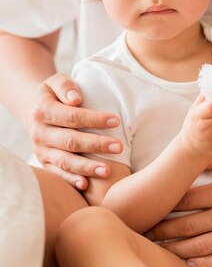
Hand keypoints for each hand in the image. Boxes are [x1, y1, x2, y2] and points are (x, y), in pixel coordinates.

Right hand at [31, 73, 121, 189]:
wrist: (36, 111)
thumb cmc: (55, 94)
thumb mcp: (56, 81)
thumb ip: (65, 86)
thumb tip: (75, 99)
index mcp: (42, 111)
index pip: (71, 117)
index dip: (94, 119)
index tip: (116, 121)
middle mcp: (39, 133)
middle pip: (70, 141)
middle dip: (96, 145)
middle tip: (119, 147)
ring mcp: (41, 150)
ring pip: (64, 161)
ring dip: (87, 167)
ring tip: (107, 171)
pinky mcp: (45, 163)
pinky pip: (58, 174)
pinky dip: (71, 180)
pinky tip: (86, 184)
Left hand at [147, 148, 211, 266]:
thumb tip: (194, 156)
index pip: (186, 201)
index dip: (167, 205)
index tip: (153, 208)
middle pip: (188, 227)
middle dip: (165, 231)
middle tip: (148, 234)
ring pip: (202, 247)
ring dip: (179, 250)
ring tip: (163, 250)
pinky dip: (205, 263)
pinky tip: (192, 262)